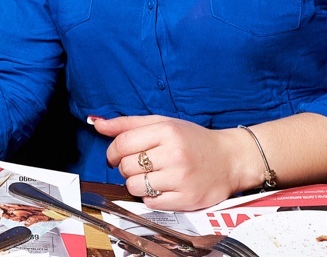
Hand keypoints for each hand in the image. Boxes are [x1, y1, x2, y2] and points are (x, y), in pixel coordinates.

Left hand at [94, 115, 255, 210]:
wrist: (230, 159)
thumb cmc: (193, 140)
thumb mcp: (163, 123)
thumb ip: (128, 123)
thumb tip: (96, 124)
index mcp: (166, 131)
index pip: (122, 143)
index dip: (112, 151)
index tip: (114, 155)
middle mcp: (174, 154)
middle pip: (126, 166)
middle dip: (125, 167)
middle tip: (139, 165)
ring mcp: (181, 178)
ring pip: (135, 187)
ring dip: (136, 183)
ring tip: (150, 176)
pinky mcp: (186, 199)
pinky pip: (151, 203)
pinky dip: (150, 197)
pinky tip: (162, 187)